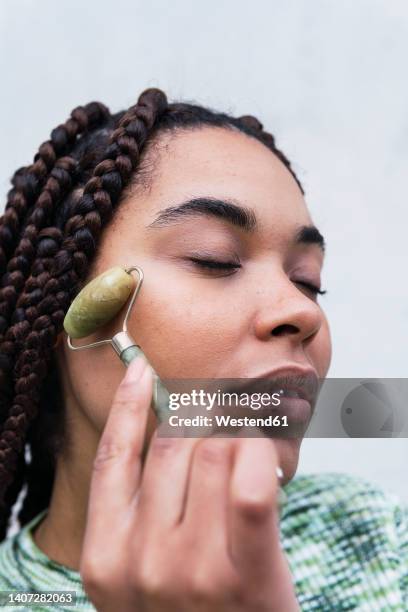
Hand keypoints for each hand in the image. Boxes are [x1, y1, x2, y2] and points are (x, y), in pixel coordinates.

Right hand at [79, 356, 299, 610]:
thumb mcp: (143, 577)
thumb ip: (144, 511)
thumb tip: (170, 424)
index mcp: (105, 559)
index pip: (114, 457)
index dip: (127, 405)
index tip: (142, 370)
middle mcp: (140, 562)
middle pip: (173, 445)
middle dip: (205, 413)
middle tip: (230, 400)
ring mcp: (192, 571)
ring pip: (215, 453)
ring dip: (240, 432)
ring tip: (256, 436)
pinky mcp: (246, 576)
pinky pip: (251, 482)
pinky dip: (262, 454)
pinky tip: (268, 449)